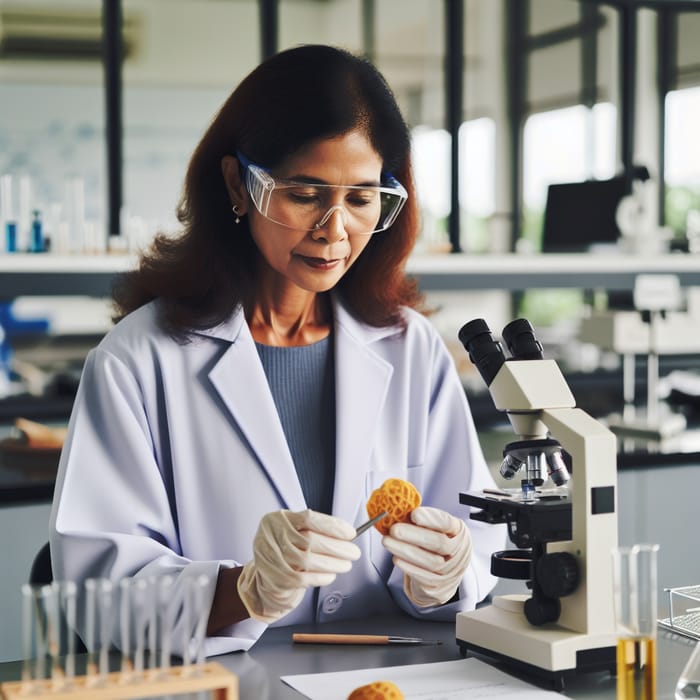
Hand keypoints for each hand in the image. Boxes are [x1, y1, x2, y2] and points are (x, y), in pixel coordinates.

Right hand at [237, 509, 360, 622]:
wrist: (265, 574)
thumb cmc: (285, 548)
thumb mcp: (294, 531)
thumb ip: (315, 529)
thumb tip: (346, 535)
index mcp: (279, 519)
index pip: (309, 518)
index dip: (333, 526)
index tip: (350, 533)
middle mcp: (273, 535)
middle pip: (310, 540)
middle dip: (338, 547)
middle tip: (354, 552)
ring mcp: (272, 557)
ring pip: (308, 560)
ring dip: (333, 564)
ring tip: (345, 564)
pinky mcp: (276, 577)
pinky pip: (303, 578)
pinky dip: (321, 577)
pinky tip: (331, 575)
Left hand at [382, 506, 471, 606]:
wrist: (444, 572)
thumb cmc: (435, 544)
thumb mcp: (434, 529)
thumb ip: (419, 520)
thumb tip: (397, 511)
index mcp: (458, 531)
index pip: (447, 523)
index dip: (431, 519)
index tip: (413, 514)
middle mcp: (459, 551)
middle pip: (439, 543)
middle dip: (414, 535)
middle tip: (394, 529)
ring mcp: (452, 570)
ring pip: (431, 562)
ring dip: (406, 551)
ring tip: (388, 542)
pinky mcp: (440, 586)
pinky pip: (424, 577)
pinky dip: (409, 568)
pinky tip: (396, 558)